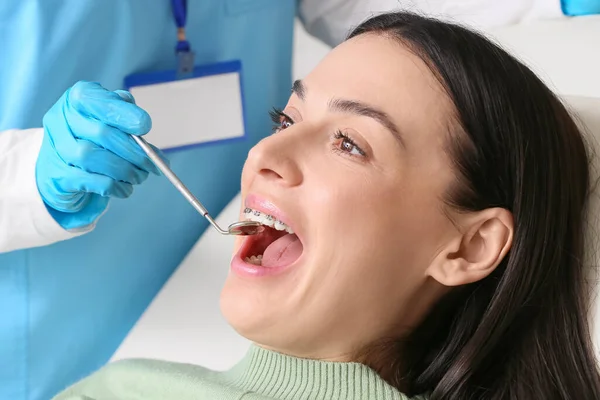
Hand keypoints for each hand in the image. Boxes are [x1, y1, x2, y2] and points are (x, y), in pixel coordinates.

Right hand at [36, 81, 162, 228]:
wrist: (65, 170)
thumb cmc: (96, 139)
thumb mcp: (113, 121)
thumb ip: (129, 122)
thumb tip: (147, 135)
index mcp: (77, 99)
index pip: (96, 100)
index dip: (123, 113)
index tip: (145, 126)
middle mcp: (60, 119)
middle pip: (100, 132)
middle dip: (133, 151)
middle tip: (151, 164)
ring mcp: (55, 148)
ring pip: (91, 156)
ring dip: (124, 170)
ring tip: (139, 177)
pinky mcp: (57, 176)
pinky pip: (88, 180)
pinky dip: (113, 186)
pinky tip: (125, 189)